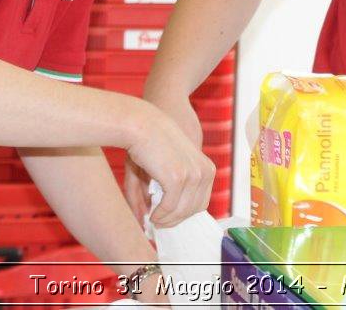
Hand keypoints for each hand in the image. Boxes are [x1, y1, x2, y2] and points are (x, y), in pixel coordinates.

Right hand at [127, 106, 214, 228]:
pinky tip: (151, 215)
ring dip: (166, 220)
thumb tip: (149, 219)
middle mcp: (205, 172)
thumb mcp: (158, 169)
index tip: (168, 220)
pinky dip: (160, 215)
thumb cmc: (148, 142)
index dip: (184, 214)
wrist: (140, 122)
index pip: (201, 202)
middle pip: (194, 210)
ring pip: (182, 212)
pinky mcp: (178, 177)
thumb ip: (157, 194)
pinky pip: (170, 208)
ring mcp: (193, 175)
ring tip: (152, 219)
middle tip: (157, 223)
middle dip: (175, 220)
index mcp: (206, 168)